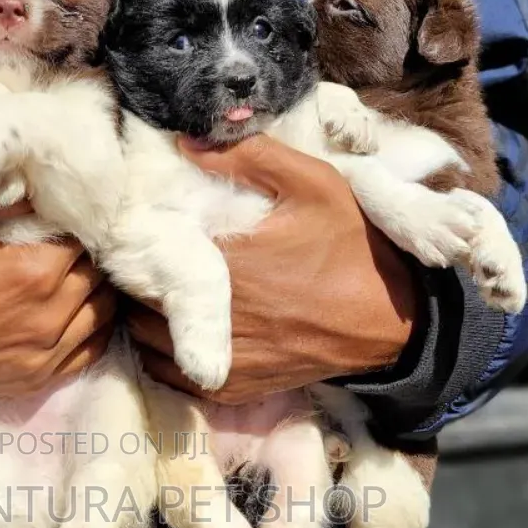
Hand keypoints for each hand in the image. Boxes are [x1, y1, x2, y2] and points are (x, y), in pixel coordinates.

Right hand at [0, 188, 115, 399]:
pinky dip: (91, 327)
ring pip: (103, 312)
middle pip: (98, 273)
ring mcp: (44, 354)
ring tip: (68, 274)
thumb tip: (30, 184)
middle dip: (85, 253)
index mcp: (29, 271)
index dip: (73, 220)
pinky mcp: (34, 380)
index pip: (85, 235)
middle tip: (62, 241)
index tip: (57, 214)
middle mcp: (47, 316)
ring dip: (92, 289)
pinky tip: (73, 310)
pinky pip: (90, 351)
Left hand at [127, 135, 417, 403]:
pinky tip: (181, 325)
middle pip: (137, 297)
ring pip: (146, 336)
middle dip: (139, 275)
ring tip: (163, 289)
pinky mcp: (230, 387)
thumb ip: (251, 157)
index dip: (139, 241)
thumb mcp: (314, 184)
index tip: (145, 228)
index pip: (146, 255)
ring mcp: (220, 359)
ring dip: (147, 312)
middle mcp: (216, 317)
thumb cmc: (351, 246)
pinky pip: (169, 371)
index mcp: (225, 264)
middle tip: (153, 257)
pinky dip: (164, 350)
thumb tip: (186, 141)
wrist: (390, 320)